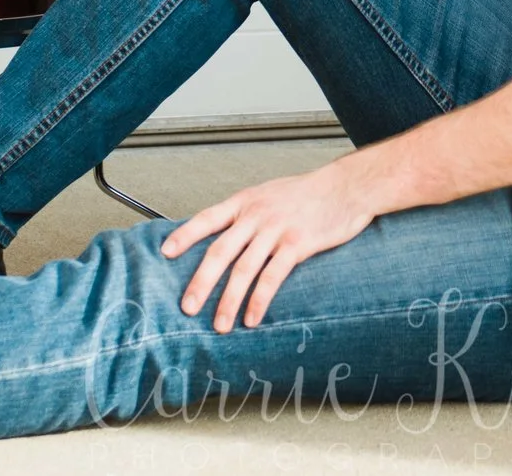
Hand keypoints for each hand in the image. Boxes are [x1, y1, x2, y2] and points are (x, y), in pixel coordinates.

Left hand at [162, 160, 377, 331]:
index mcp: (245, 202)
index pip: (207, 218)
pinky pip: (273, 276)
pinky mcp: (298, 244)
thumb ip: (246, 214)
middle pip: (220, 251)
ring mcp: (277, 229)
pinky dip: (259, 300)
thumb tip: (221, 236)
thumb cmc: (306, 194)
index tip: (165, 253)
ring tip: (220, 325)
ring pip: (244, 269)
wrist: (346, 187)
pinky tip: (251, 318)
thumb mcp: (269, 195)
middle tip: (187, 307)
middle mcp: (256, 215)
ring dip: (228, 300)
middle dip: (201, 282)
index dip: (185, 235)